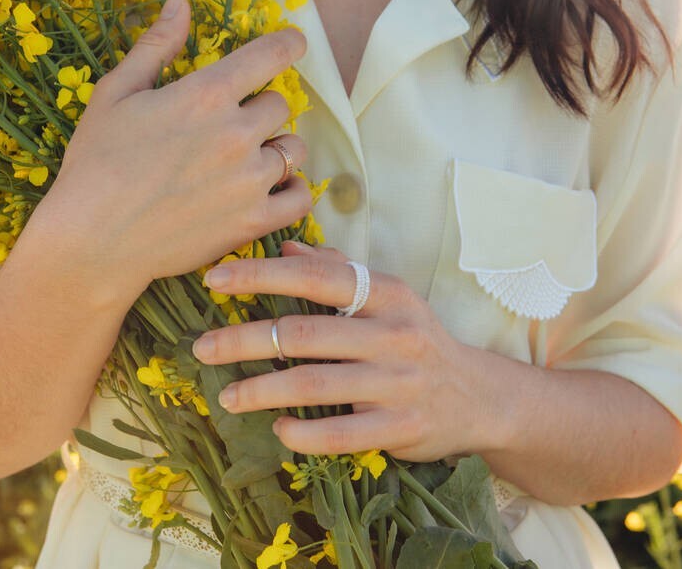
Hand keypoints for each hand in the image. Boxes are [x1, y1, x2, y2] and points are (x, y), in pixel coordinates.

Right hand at [23, 0, 313, 308]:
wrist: (93, 241)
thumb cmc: (95, 163)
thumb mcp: (116, 94)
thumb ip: (156, 46)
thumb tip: (180, 1)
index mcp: (206, 94)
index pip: (272, 54)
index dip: (289, 44)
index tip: (294, 44)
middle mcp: (237, 133)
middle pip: (280, 105)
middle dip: (260, 109)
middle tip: (231, 126)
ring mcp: (249, 180)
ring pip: (293, 150)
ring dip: (275, 149)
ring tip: (246, 161)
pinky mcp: (254, 222)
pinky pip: (300, 198)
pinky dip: (292, 191)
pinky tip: (272, 189)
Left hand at [191, 241, 507, 461]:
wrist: (479, 398)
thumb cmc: (418, 341)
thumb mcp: (390, 299)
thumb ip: (340, 272)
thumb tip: (289, 247)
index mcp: (389, 295)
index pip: (317, 278)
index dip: (262, 276)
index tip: (215, 280)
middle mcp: (396, 335)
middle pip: (305, 334)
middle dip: (245, 339)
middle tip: (202, 346)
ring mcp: (399, 384)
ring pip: (314, 384)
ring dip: (261, 390)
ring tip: (226, 395)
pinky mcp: (400, 428)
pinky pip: (340, 434)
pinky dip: (303, 433)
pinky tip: (278, 429)